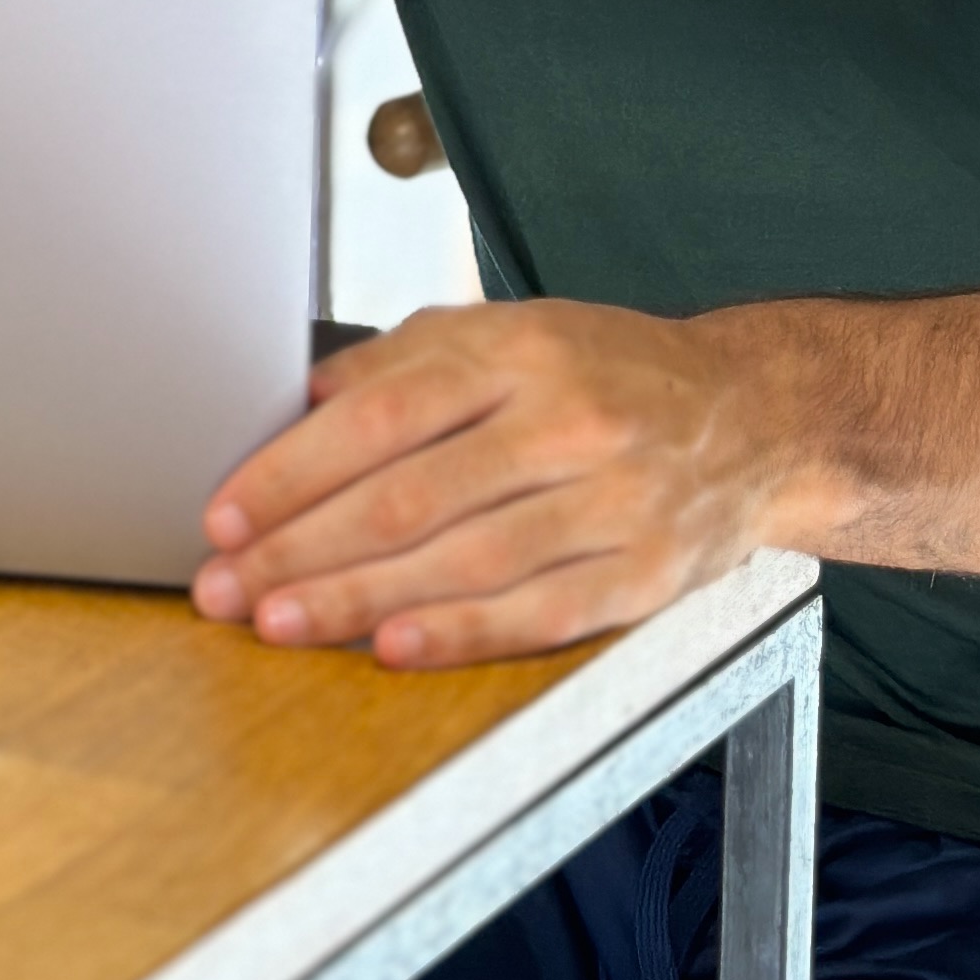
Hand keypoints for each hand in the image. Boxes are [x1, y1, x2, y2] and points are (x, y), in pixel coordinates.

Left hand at [192, 298, 794, 667]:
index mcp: (520, 350)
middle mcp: (567, 420)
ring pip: (464, 561)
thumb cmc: (607, 373)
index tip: (225, 513)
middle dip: (301, 549)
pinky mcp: (646, 573)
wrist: (754, 416)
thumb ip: (406, 362)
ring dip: (357, 600)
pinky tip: (390, 648)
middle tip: (225, 587)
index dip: (295, 470)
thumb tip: (304, 400)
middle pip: (411, 497)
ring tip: (279, 624)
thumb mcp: (509, 331)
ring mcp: (613, 500)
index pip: (384, 416)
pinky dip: (459, 635)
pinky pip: (538, 613)